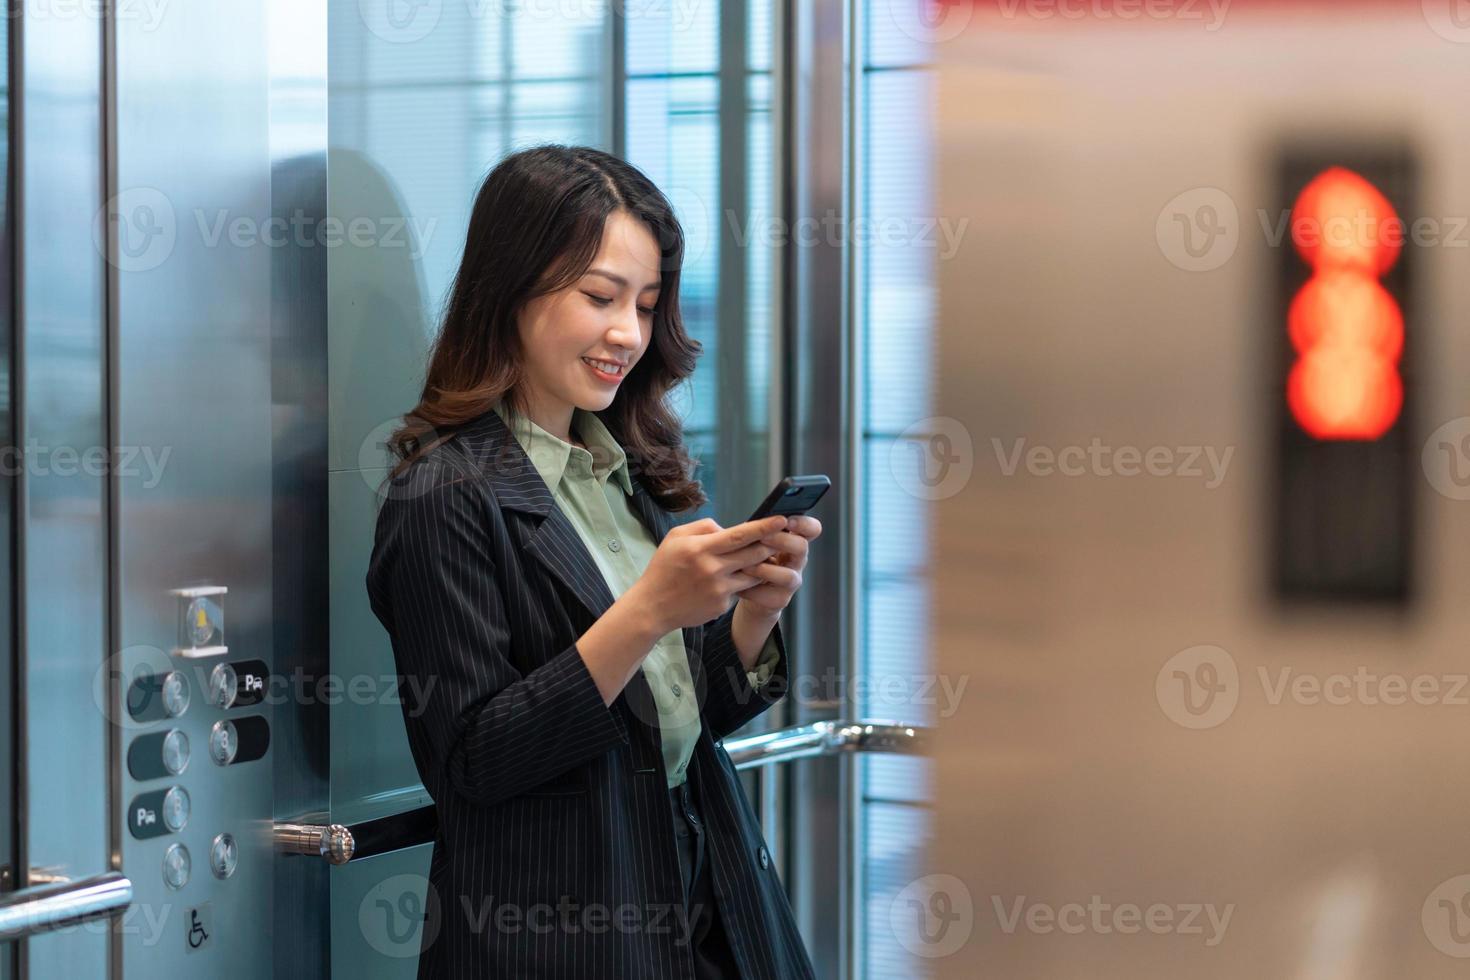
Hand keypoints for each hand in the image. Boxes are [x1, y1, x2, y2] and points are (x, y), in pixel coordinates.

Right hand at [629, 515, 788, 632]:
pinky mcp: (721, 606)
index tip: (782, 520)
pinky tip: (730, 580)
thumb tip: (729, 528)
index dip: (764, 527)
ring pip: (753, 573)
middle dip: (770, 545)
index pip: (740, 535)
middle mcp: (712, 569)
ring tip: (758, 558)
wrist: (652, 606)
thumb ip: (704, 527)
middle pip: (754, 554)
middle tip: (781, 537)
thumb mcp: (675, 537)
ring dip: (759, 565)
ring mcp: (719, 590)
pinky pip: (740, 590)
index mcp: (700, 548)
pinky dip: (740, 582)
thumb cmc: (664, 568)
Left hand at [737, 515, 821, 615]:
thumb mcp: (744, 541)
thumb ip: (747, 531)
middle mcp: (795, 560)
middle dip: (783, 541)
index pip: (811, 528)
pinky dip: (754, 591)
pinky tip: (738, 587)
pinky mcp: (780, 599)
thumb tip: (737, 525)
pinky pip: (772, 595)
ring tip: (746, 567)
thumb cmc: (742, 559)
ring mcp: (790, 581)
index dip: (804, 524)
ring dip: (766, 570)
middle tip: (764, 538)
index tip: (787, 520)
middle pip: (802, 547)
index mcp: (790, 539)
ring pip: (789, 575)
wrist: (739, 591)